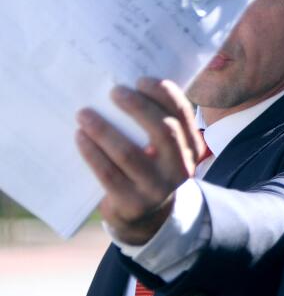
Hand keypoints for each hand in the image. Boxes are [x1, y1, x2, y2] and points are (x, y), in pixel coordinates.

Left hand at [76, 78, 206, 244]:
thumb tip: (126, 88)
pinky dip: (92, 153)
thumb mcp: (165, 150)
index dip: (164, 94)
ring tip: (84, 114)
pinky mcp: (132, 202)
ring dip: (104, 130)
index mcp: (192, 148)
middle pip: (163, 131)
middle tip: (114, 91)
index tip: (141, 79)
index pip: (183, 115)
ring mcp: (157, 188)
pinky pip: (109, 174)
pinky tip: (80, 137)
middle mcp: (180, 168)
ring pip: (130, 154)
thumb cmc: (151, 168)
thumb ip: (156, 125)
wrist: (148, 216)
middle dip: (138, 107)